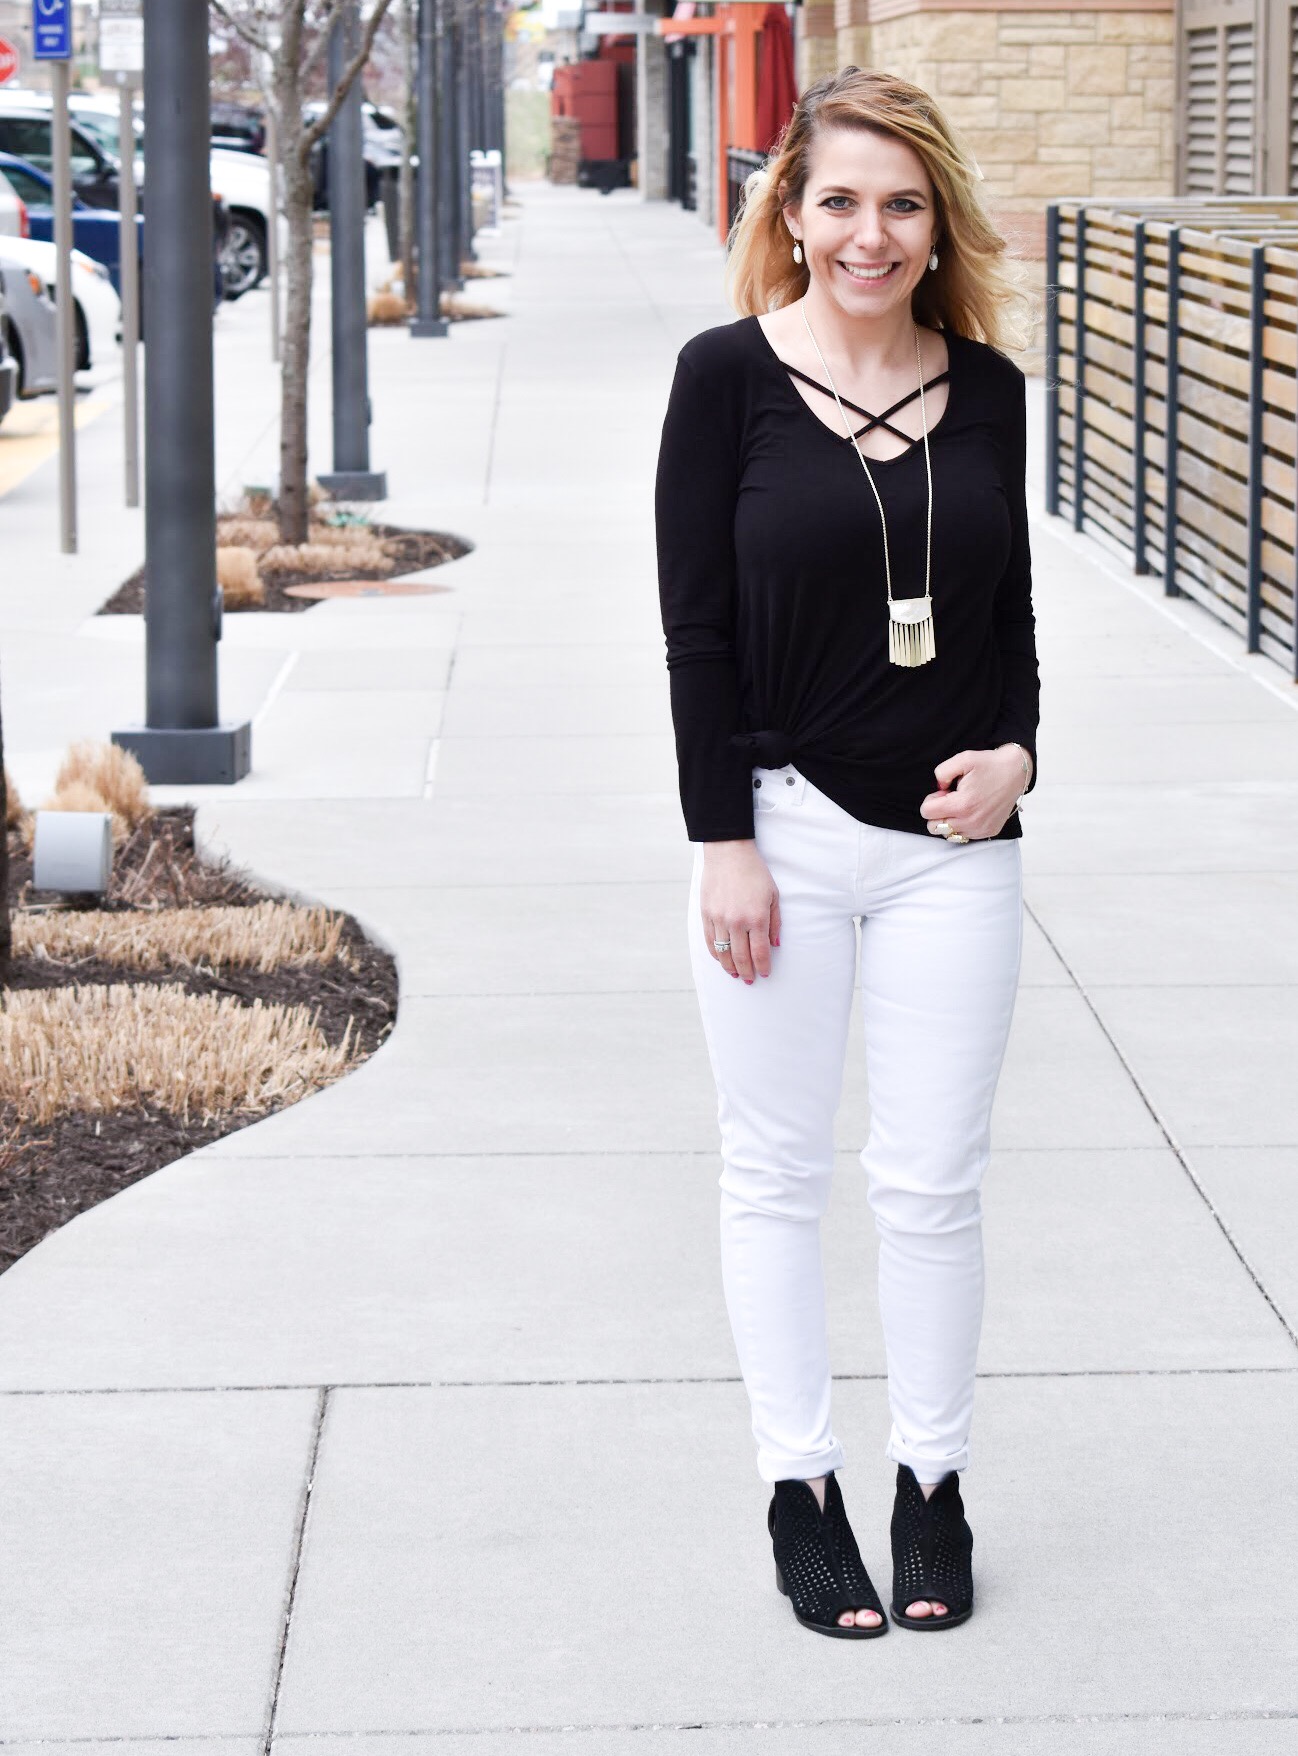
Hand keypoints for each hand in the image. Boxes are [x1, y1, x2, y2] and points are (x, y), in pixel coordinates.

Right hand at [700, 841, 780, 982]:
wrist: (729, 853)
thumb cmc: (755, 873)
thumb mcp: (773, 895)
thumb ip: (775, 922)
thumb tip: (775, 945)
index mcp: (756, 918)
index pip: (760, 952)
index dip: (763, 967)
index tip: (765, 974)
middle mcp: (737, 922)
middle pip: (741, 957)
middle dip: (747, 972)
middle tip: (749, 980)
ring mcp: (719, 919)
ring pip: (723, 953)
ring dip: (729, 967)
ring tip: (735, 974)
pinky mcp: (706, 914)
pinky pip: (710, 941)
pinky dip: (715, 953)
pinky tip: (721, 959)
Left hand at [920, 746, 1029, 840]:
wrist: (1016, 772)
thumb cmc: (989, 765)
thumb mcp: (962, 759)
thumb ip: (942, 772)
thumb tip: (938, 788)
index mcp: (961, 805)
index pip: (927, 812)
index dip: (931, 799)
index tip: (944, 792)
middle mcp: (970, 822)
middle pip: (934, 827)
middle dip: (937, 812)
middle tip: (951, 799)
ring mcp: (980, 829)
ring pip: (948, 834)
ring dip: (949, 820)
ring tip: (962, 805)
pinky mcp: (989, 832)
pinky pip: (964, 835)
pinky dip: (962, 825)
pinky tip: (971, 811)